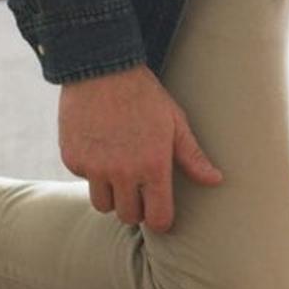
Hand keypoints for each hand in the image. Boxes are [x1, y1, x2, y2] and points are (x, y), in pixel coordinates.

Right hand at [57, 65, 222, 233]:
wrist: (102, 69)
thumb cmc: (145, 96)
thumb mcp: (175, 122)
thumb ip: (193, 156)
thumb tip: (215, 180)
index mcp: (153, 166)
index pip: (157, 218)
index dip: (160, 220)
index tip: (160, 213)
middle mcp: (122, 172)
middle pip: (128, 216)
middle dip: (136, 208)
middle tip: (139, 189)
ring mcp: (94, 167)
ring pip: (102, 204)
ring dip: (112, 195)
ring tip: (119, 172)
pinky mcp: (72, 159)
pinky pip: (83, 179)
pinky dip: (91, 171)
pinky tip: (100, 147)